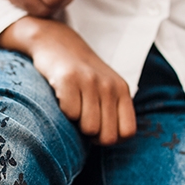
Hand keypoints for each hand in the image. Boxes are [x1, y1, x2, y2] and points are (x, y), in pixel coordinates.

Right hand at [0, 16, 136, 145]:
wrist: (56, 42)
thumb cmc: (82, 75)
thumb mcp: (106, 89)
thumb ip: (114, 112)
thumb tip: (111, 142)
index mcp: (122, 90)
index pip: (128, 132)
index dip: (111, 138)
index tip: (99, 129)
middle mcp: (110, 86)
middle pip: (108, 136)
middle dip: (92, 136)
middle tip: (82, 119)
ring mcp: (90, 81)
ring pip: (89, 128)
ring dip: (76, 125)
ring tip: (73, 107)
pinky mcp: (69, 78)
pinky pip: (69, 114)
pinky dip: (62, 112)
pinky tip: (62, 96)